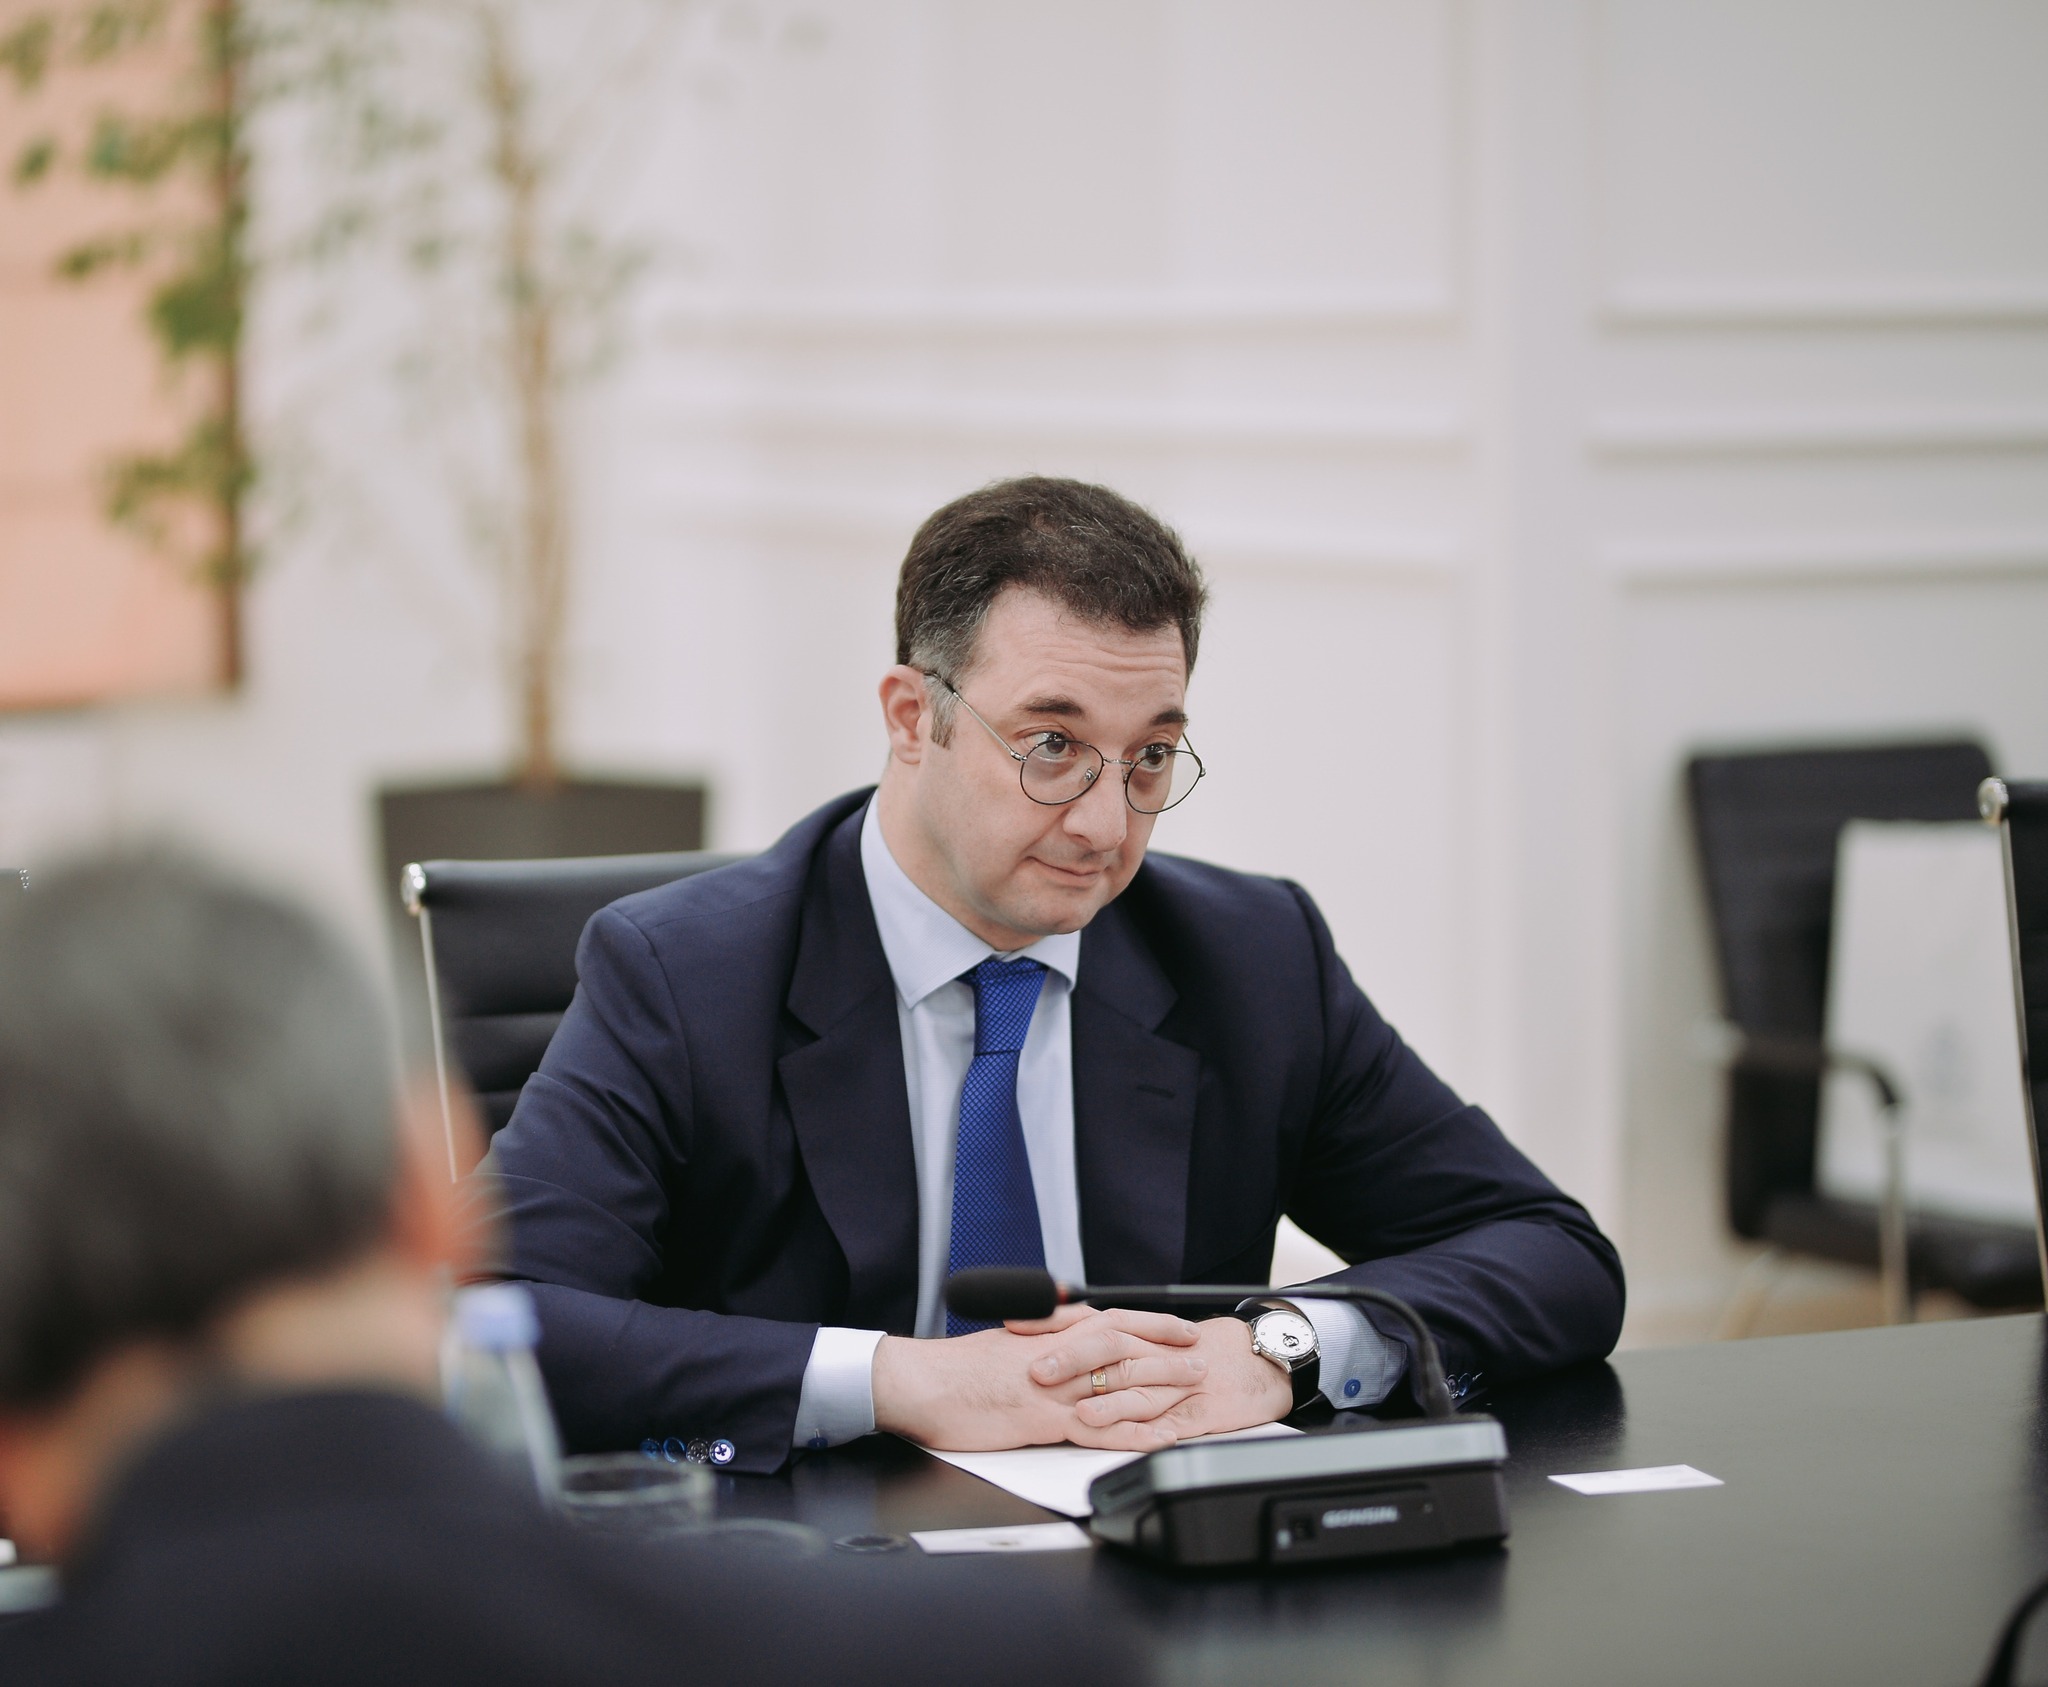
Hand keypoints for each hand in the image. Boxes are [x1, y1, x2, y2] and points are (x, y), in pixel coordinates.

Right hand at [872, 1305, 1208, 1452]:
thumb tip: (1063, 1317)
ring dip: (1161, 1383)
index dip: (1150, 1322)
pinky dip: (1133, 1431)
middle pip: (1124, 1346)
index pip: (1110, 1320)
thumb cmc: (954, 1368)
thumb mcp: (1002, 1340)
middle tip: (1201, 1354)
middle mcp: (1056, 1357)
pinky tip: (1159, 1435)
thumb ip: (1038, 1332)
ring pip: (1118, 1380)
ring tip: (1194, 1387)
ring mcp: (1052, 1388)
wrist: (918, 1384)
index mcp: (1047, 1335)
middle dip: (1167, 1349)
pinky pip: (1098, 1426)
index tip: (1179, 1326)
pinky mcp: (1042, 1420)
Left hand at [1030, 1315, 1291, 1439]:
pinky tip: (1130, 1438)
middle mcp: (1155, 1353)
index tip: (1014, 1325)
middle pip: (1109, 1349)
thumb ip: (1110, 1346)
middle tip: (1036, 1370)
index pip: (1090, 1320)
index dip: (1052, 1323)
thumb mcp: (1157, 1341)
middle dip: (1071, 1359)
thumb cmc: (1205, 1353)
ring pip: (1137, 1388)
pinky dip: (1147, 1430)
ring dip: (1104, 1400)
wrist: (1264, 1359)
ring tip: (1072, 1411)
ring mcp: (1178, 1383)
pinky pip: (1170, 1423)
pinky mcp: (1200, 1413)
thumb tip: (1056, 1345)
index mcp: (1141, 1334)